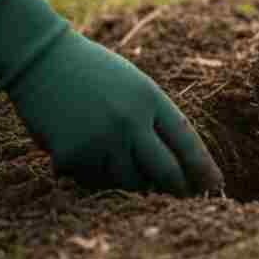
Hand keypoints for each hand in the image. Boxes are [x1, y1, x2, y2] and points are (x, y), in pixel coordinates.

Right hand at [9, 30, 223, 194]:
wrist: (43, 60)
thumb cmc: (92, 72)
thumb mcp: (134, 86)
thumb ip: (152, 119)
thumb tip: (169, 165)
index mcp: (150, 99)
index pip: (186, 141)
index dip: (202, 167)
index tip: (215, 185)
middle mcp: (130, 122)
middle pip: (164, 170)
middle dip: (176, 188)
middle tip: (184, 198)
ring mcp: (101, 140)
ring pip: (128, 180)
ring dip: (131, 180)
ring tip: (119, 159)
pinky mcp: (73, 155)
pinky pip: (93, 179)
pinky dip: (93, 172)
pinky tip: (82, 149)